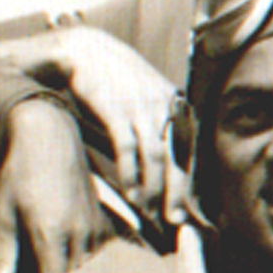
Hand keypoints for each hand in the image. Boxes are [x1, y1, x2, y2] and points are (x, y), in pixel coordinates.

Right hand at [0, 28, 191, 228]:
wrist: (85, 51)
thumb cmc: (114, 82)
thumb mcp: (145, 99)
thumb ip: (157, 126)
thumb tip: (166, 164)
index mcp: (175, 104)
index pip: (188, 151)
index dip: (187, 182)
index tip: (185, 210)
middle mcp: (164, 105)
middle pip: (177, 157)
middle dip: (177, 193)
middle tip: (174, 222)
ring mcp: (141, 107)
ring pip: (155, 157)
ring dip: (153, 189)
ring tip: (149, 213)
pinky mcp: (116, 109)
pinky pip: (128, 149)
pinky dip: (130, 174)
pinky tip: (129, 193)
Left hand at [0, 98, 107, 272]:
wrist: (50, 136)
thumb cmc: (19, 175)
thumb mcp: (1, 214)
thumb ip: (1, 256)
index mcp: (50, 234)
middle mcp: (79, 234)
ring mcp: (95, 227)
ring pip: (91, 272)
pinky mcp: (103, 220)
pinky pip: (101, 256)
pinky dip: (90, 269)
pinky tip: (77, 272)